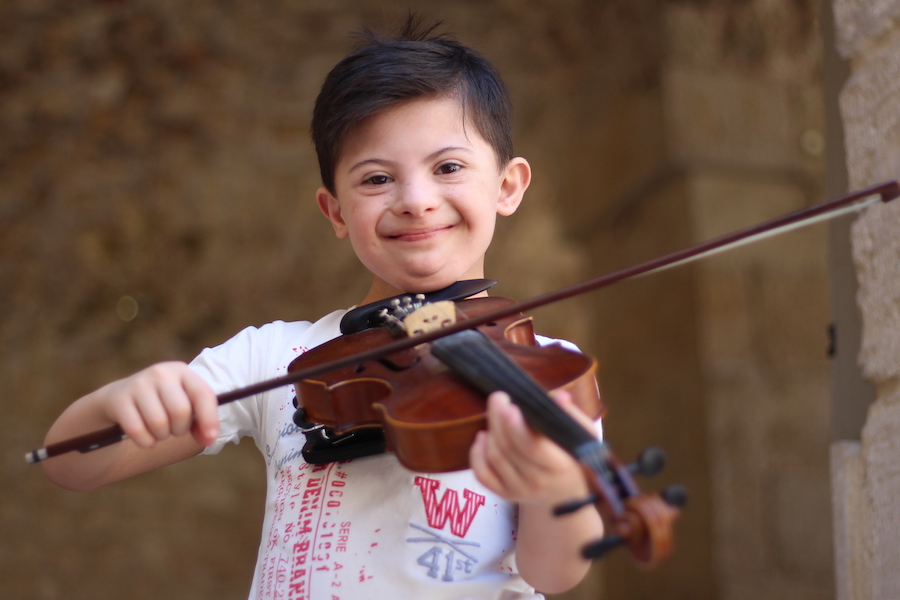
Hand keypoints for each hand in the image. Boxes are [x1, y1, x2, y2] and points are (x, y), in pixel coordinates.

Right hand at [96, 361, 219, 448]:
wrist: (118, 398)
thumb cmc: (161, 404)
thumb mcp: (182, 404)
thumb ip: (200, 421)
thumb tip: (209, 439)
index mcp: (181, 371)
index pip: (203, 393)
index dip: (209, 419)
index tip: (210, 439)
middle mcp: (160, 373)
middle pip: (180, 411)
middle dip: (180, 429)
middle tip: (174, 430)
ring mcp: (138, 384)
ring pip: (159, 423)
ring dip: (162, 436)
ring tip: (159, 432)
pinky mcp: (119, 399)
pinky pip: (137, 431)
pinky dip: (145, 442)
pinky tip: (146, 438)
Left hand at [469, 389, 596, 506]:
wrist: (566, 495)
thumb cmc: (574, 458)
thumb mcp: (582, 437)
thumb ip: (571, 416)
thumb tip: (559, 396)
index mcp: (560, 466)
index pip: (533, 447)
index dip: (516, 427)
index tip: (509, 405)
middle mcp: (538, 482)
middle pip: (509, 448)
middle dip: (499, 419)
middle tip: (498, 397)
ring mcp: (519, 490)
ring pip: (495, 457)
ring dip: (491, 430)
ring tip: (495, 412)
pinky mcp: (505, 494)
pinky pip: (482, 474)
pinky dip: (477, 454)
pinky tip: (483, 436)